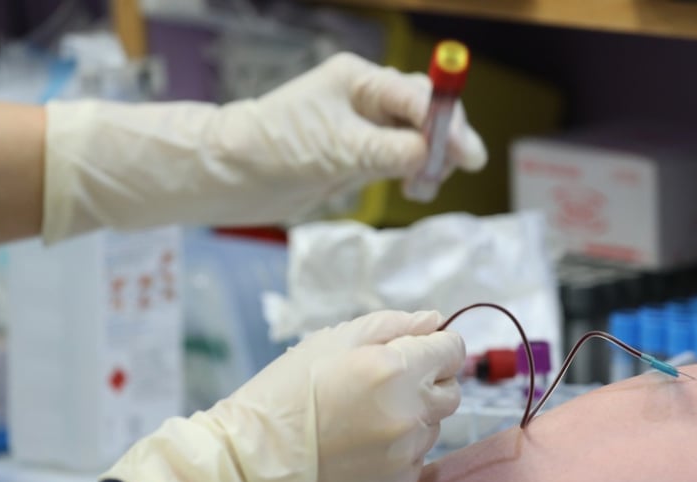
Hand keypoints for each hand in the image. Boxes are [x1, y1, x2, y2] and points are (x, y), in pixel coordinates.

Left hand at [42, 52, 486, 243]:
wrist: (232, 176)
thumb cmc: (273, 149)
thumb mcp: (335, 149)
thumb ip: (387, 150)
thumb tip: (431, 155)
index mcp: (356, 80)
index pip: (416, 94)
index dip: (444, 121)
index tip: (464, 151)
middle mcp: (364, 98)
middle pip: (424, 110)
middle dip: (445, 137)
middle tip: (457, 167)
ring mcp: (364, 128)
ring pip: (417, 136)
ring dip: (431, 158)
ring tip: (428, 185)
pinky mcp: (359, 155)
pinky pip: (401, 158)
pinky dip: (415, 171)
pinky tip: (416, 186)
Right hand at [100, 310, 464, 481]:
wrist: (249, 466)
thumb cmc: (284, 393)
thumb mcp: (332, 341)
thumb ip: (393, 326)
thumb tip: (434, 322)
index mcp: (394, 370)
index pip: (452, 351)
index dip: (436, 348)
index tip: (418, 353)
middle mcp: (408, 416)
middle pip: (451, 393)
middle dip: (428, 383)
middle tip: (385, 387)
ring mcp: (405, 458)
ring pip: (431, 429)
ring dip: (409, 420)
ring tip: (360, 422)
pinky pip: (413, 464)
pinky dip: (394, 455)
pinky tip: (356, 452)